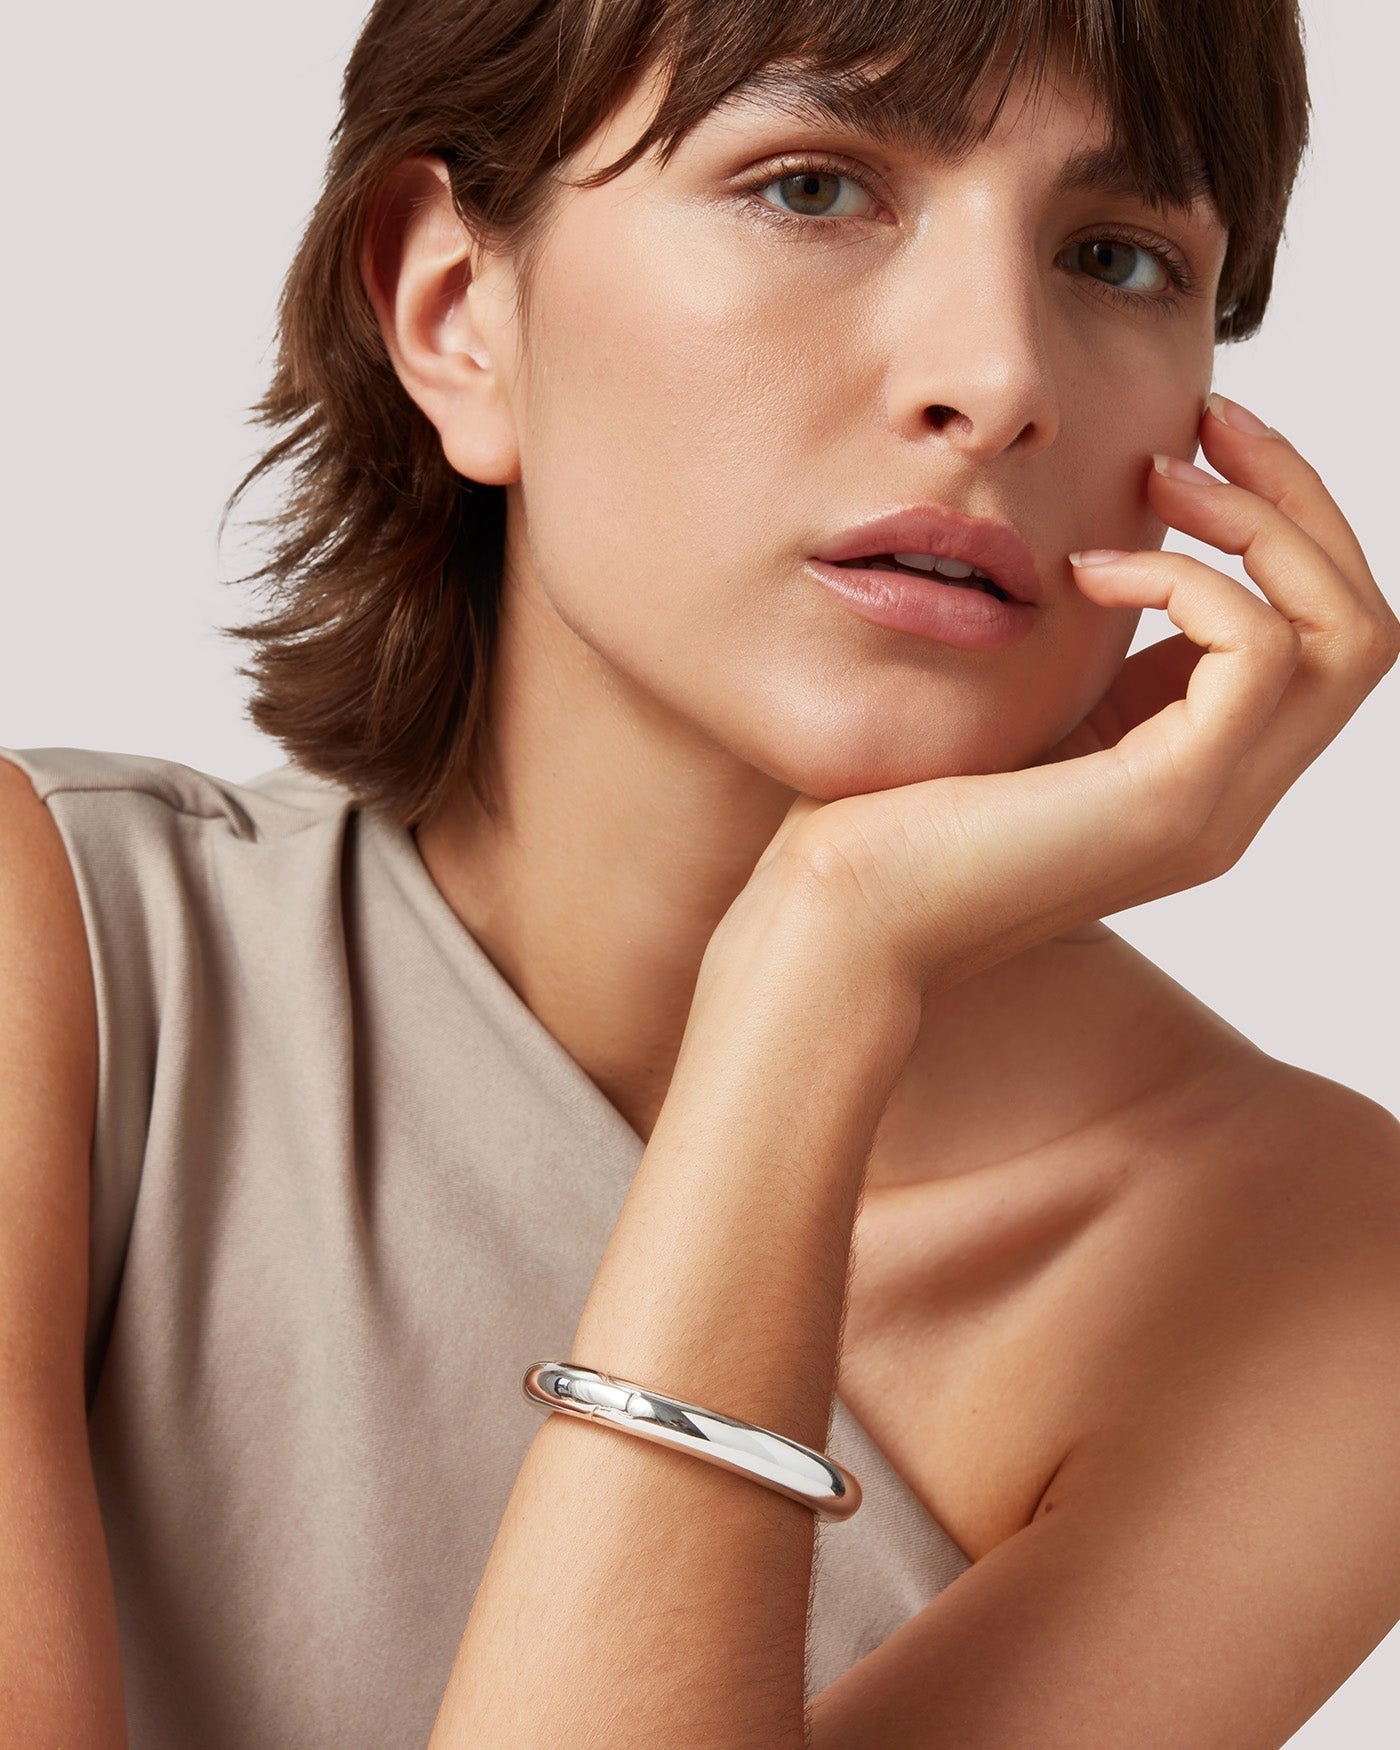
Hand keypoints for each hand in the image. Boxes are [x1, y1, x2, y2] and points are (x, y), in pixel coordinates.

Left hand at [742, 396, 1399, 996]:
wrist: (840, 906)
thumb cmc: (893, 806)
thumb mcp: (1022, 703)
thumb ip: (1090, 649)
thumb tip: (1105, 545)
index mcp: (1195, 773)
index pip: (1314, 637)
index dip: (1280, 526)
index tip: (1194, 445)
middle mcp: (1227, 797)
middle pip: (1361, 625)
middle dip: (1301, 499)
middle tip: (1210, 422)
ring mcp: (1211, 806)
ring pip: (1348, 633)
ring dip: (1264, 523)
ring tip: (1156, 480)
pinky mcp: (1171, 799)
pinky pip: (1260, 650)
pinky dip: (1187, 578)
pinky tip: (1084, 573)